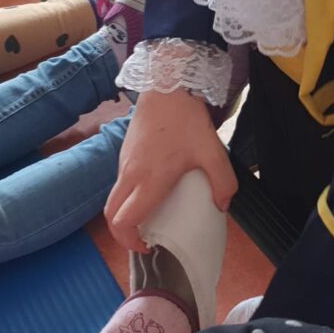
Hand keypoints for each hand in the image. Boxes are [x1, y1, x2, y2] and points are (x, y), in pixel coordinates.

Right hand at [105, 88, 236, 252]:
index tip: (149, 246)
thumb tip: (221, 206)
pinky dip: (127, 198)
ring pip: (113, 198)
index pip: (125, 220)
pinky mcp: (124, 154)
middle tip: (143, 240)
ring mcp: (123, 163)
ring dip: (125, 215)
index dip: (131, 241)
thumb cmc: (187, 120)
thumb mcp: (214, 152)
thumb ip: (223, 182)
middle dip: (121, 235)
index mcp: (149, 180)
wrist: (166, 86)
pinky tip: (149, 193)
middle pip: (110, 215)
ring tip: (149, 219)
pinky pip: (119, 184)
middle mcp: (130, 175)